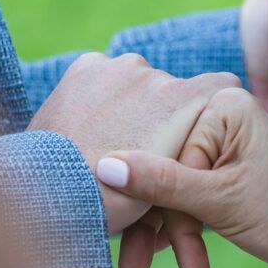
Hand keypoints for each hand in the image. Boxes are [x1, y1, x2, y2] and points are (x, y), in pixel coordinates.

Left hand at [28, 53, 239, 233]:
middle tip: (138, 151)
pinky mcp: (86, 65)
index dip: (212, 104)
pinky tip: (88, 126)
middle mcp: (154, 73)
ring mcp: (117, 66)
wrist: (45, 193)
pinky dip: (100, 95)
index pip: (222, 84)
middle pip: (171, 89)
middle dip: (159, 115)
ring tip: (108, 142)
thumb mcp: (168, 187)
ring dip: (129, 105)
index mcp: (184, 100)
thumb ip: (190, 154)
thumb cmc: (113, 202)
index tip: (198, 126)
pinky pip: (104, 74)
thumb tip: (200, 137)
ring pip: (136, 82)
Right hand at [97, 88, 267, 267]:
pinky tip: (177, 266)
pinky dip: (183, 233)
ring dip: (166, 238)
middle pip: (163, 173)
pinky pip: (188, 199)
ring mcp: (223, 146)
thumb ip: (161, 183)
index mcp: (218, 106)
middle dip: (152, 229)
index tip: (128, 252)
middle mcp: (219, 118)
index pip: (161, 156)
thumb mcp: (220, 201)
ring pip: (173, 191)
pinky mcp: (227, 173)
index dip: (148, 208)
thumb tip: (102, 165)